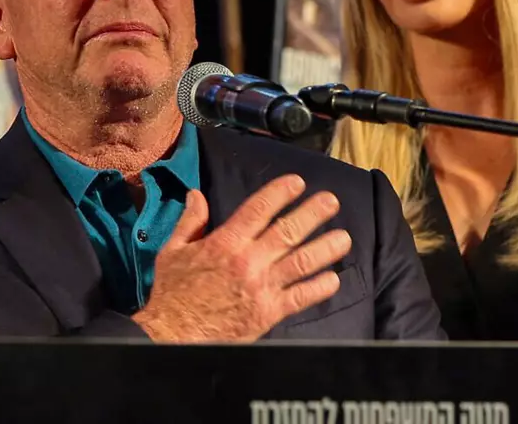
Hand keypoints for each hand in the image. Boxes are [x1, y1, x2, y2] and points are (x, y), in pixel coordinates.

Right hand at [132, 174, 350, 342]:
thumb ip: (190, 222)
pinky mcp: (268, 313)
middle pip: (287, 231)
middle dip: (312, 213)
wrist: (174, 334)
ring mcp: (261, 287)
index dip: (280, 193)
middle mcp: (248, 261)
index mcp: (225, 243)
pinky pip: (300, 298)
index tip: (297, 183)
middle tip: (332, 201)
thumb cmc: (173, 292)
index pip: (258, 209)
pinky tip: (333, 278)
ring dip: (325, 248)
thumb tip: (195, 194)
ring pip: (301, 262)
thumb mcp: (173, 251)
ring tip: (344, 237)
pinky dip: (318, 288)